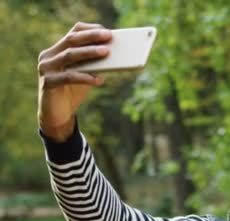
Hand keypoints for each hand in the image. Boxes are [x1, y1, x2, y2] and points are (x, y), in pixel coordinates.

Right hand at [37, 22, 111, 141]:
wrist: (57, 114)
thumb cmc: (74, 91)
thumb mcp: (86, 74)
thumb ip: (94, 64)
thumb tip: (116, 54)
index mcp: (57, 50)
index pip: (73, 33)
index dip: (90, 30)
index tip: (106, 31)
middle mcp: (48, 56)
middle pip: (71, 40)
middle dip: (91, 37)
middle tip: (108, 36)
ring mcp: (45, 68)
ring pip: (69, 55)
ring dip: (89, 52)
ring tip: (106, 52)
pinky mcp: (47, 82)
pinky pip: (69, 77)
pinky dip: (85, 77)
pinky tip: (99, 80)